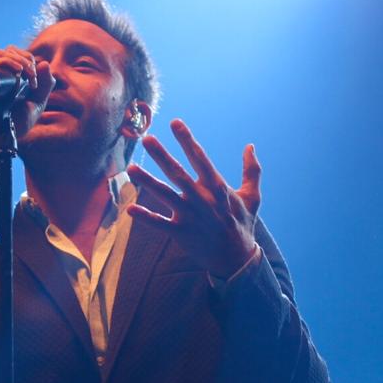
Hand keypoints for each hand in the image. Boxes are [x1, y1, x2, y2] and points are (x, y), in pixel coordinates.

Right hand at [0, 46, 54, 146]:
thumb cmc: (15, 124)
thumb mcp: (36, 103)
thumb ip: (45, 85)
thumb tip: (45, 63)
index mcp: (1, 75)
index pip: (12, 54)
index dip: (26, 59)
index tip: (35, 77)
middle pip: (6, 51)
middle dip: (24, 59)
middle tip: (33, 76)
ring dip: (17, 60)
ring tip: (28, 74)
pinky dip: (5, 63)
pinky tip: (18, 71)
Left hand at [127, 118, 261, 278]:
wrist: (237, 259)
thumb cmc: (243, 224)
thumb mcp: (252, 197)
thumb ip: (251, 170)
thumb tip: (250, 146)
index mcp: (218, 187)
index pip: (200, 158)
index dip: (187, 140)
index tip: (175, 123)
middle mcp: (202, 199)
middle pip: (179, 174)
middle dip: (162, 156)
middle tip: (147, 138)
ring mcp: (190, 217)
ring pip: (166, 196)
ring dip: (148, 182)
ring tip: (132, 168)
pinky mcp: (181, 233)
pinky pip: (160, 224)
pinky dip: (145, 217)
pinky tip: (130, 208)